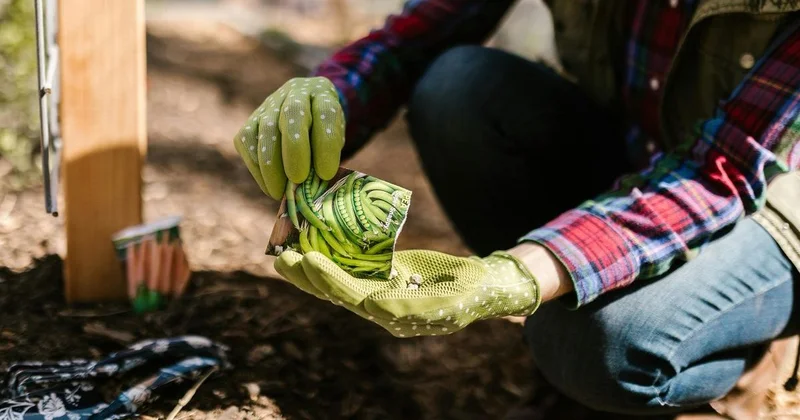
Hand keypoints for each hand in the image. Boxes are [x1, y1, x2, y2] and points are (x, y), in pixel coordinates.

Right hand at [234, 77, 344, 199]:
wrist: (307, 112)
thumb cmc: (324, 133)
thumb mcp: (335, 140)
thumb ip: (326, 156)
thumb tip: (311, 187)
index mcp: (323, 94)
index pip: (326, 113)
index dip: (326, 144)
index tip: (326, 173)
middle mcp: (295, 93)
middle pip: (292, 115)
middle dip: (294, 151)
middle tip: (298, 180)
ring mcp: (269, 105)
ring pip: (265, 131)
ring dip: (271, 166)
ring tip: (280, 192)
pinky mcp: (249, 121)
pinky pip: (247, 143)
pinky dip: (257, 168)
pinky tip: (269, 185)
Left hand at [274, 248, 542, 336]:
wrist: (483, 286)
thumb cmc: (472, 293)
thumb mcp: (450, 302)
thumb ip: (413, 306)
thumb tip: (374, 305)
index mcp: (396, 316)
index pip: (356, 299)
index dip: (331, 282)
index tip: (310, 262)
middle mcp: (382, 307)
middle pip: (338, 292)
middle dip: (310, 276)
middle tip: (283, 257)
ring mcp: (381, 291)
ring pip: (338, 281)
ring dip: (311, 269)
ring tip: (284, 253)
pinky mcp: (384, 276)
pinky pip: (352, 268)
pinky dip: (331, 258)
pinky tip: (312, 245)